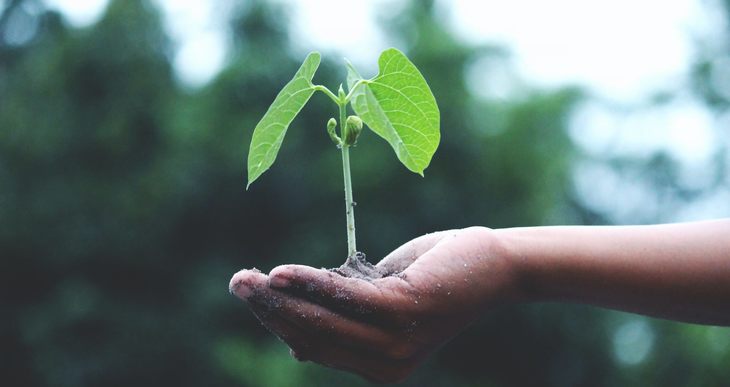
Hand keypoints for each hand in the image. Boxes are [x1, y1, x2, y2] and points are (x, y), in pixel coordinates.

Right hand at [229, 227, 521, 382]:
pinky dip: (310, 283)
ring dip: (279, 298)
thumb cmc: (434, 278)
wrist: (492, 265)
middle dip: (269, 310)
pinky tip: (281, 273)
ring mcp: (395, 343)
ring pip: (322, 320)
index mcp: (378, 366)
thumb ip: (344, 318)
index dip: (278, 322)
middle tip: (237, 283)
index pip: (314, 346)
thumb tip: (295, 344)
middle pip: (311, 336)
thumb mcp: (381, 301)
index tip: (252, 295)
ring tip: (247, 279)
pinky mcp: (404, 313)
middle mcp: (385, 365)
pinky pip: (344, 297)